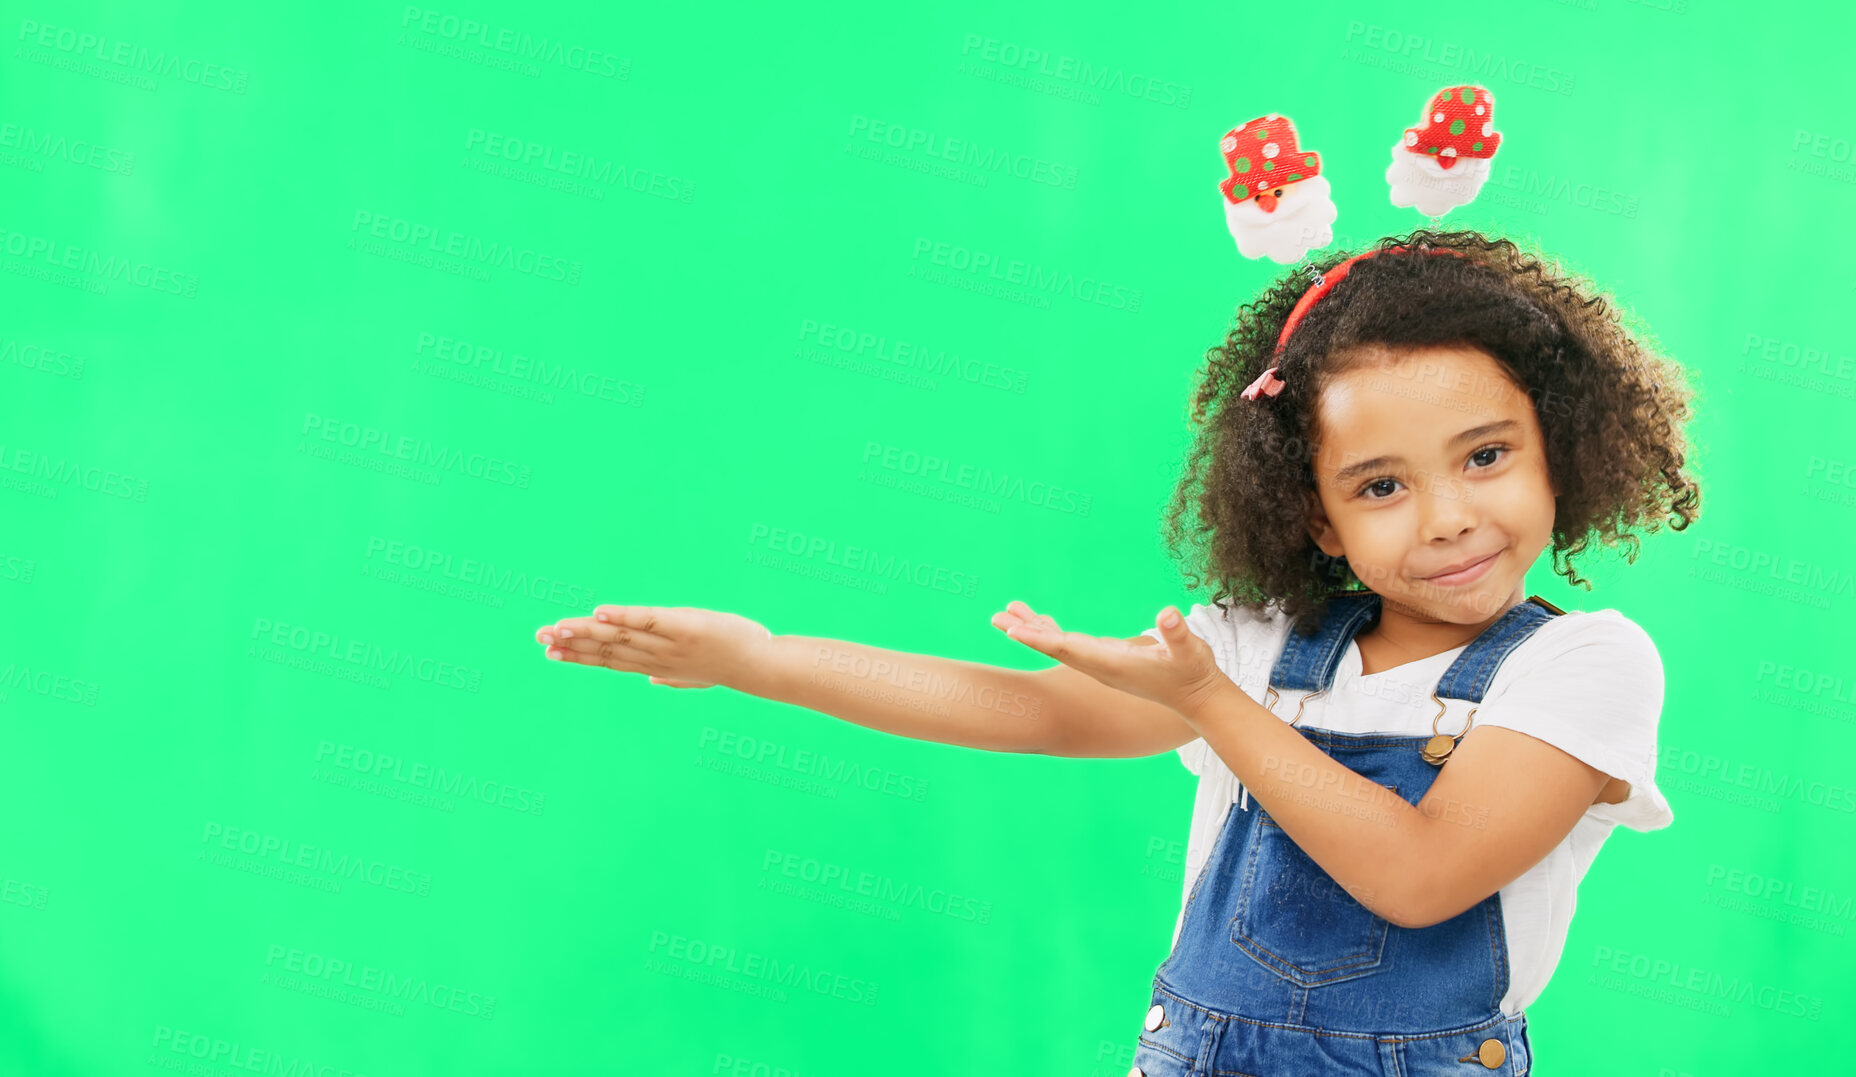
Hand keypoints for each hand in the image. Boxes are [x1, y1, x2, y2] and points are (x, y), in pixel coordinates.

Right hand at [534, 606, 773, 689]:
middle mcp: (657, 656)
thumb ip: (673, 677)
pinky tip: (601, 611)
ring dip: (588, 631)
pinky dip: (624, 616)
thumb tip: (651, 680)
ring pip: (620, 636)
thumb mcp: (699, 675)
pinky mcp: (685, 626)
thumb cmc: (730, 664)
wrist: (761, 665)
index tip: (550, 653)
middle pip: (607, 649)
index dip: (579, 656)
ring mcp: (669, 643)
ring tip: (558, 626)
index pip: (610, 661)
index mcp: (656, 665)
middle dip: (572, 643)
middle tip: (539, 638)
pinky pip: (649, 620)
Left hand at [990, 600, 1229, 716]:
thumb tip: (1169, 615)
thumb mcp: (1190, 652)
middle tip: (996, 617)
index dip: (1041, 640)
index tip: (1014, 632)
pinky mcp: (1105, 659)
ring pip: (1059, 643)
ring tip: (1008, 612)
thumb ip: (1178, 635)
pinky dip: (1051, 631)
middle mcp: (1100, 665)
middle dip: (1025, 632)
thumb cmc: (1194, 673)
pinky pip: (1069, 643)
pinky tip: (1038, 621)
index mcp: (1112, 663)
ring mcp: (1100, 663)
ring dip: (1033, 628)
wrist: (1196, 698)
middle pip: (1055, 646)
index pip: (1070, 649)